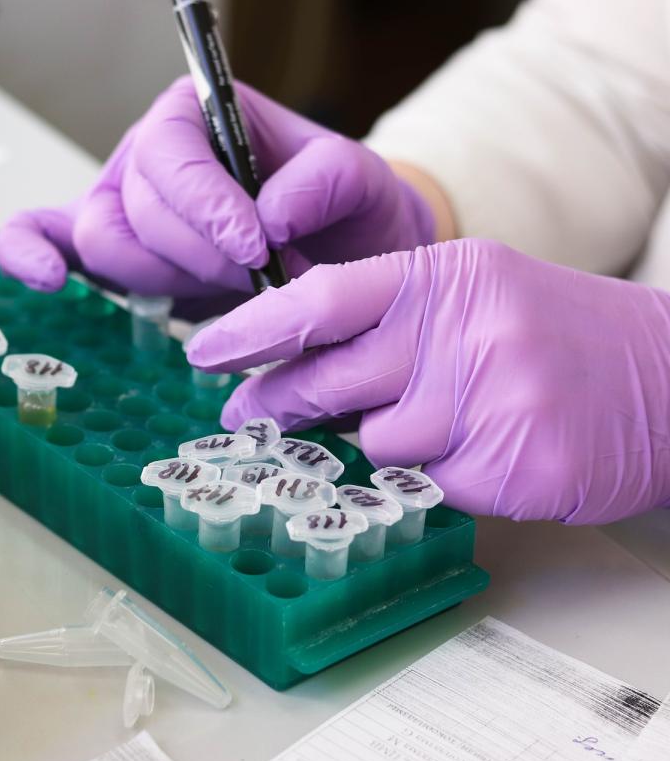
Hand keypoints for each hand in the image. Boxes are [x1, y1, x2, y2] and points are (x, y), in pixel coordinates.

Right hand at [0, 77, 434, 301]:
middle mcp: (148, 157)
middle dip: (201, 255)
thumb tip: (269, 213)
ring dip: (171, 279)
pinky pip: (43, 238)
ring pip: (107, 246)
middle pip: (136, 210)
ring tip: (229, 283)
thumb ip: (325, 180)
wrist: (339, 258)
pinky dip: (30, 254)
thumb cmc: (341, 212)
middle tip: (260, 272)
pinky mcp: (111, 254)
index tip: (256, 245)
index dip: (206, 206)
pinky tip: (49, 280)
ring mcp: (122, 206)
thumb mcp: (358, 182)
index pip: (170, 155)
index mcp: (195, 117)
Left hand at [186, 238, 669, 523]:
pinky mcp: (515, 465)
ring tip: (443, 420)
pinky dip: (439, 473)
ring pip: (378, 442)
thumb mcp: (472, 295)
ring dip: (388, 440)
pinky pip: (430, 483)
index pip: (323, 298)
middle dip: (278, 401)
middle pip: (330, 379)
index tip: (205, 350)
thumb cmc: (555, 334)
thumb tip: (296, 359)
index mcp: (446, 277)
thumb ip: (388, 321)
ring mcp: (492, 401)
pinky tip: (482, 449)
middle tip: (246, 414)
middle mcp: (464, 333)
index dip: (253, 328)